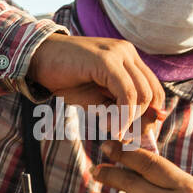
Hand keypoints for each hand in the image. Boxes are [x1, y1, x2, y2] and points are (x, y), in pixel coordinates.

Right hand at [28, 34, 164, 137]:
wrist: (38, 59)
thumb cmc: (66, 80)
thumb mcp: (98, 99)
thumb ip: (119, 109)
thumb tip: (140, 132)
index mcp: (129, 59)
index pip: (154, 90)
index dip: (152, 116)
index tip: (140, 136)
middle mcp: (128, 53)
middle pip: (152, 93)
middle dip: (144, 122)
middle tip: (127, 139)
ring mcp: (118, 53)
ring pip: (142, 94)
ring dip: (131, 121)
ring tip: (114, 132)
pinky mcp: (106, 60)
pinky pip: (126, 93)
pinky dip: (123, 116)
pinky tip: (112, 128)